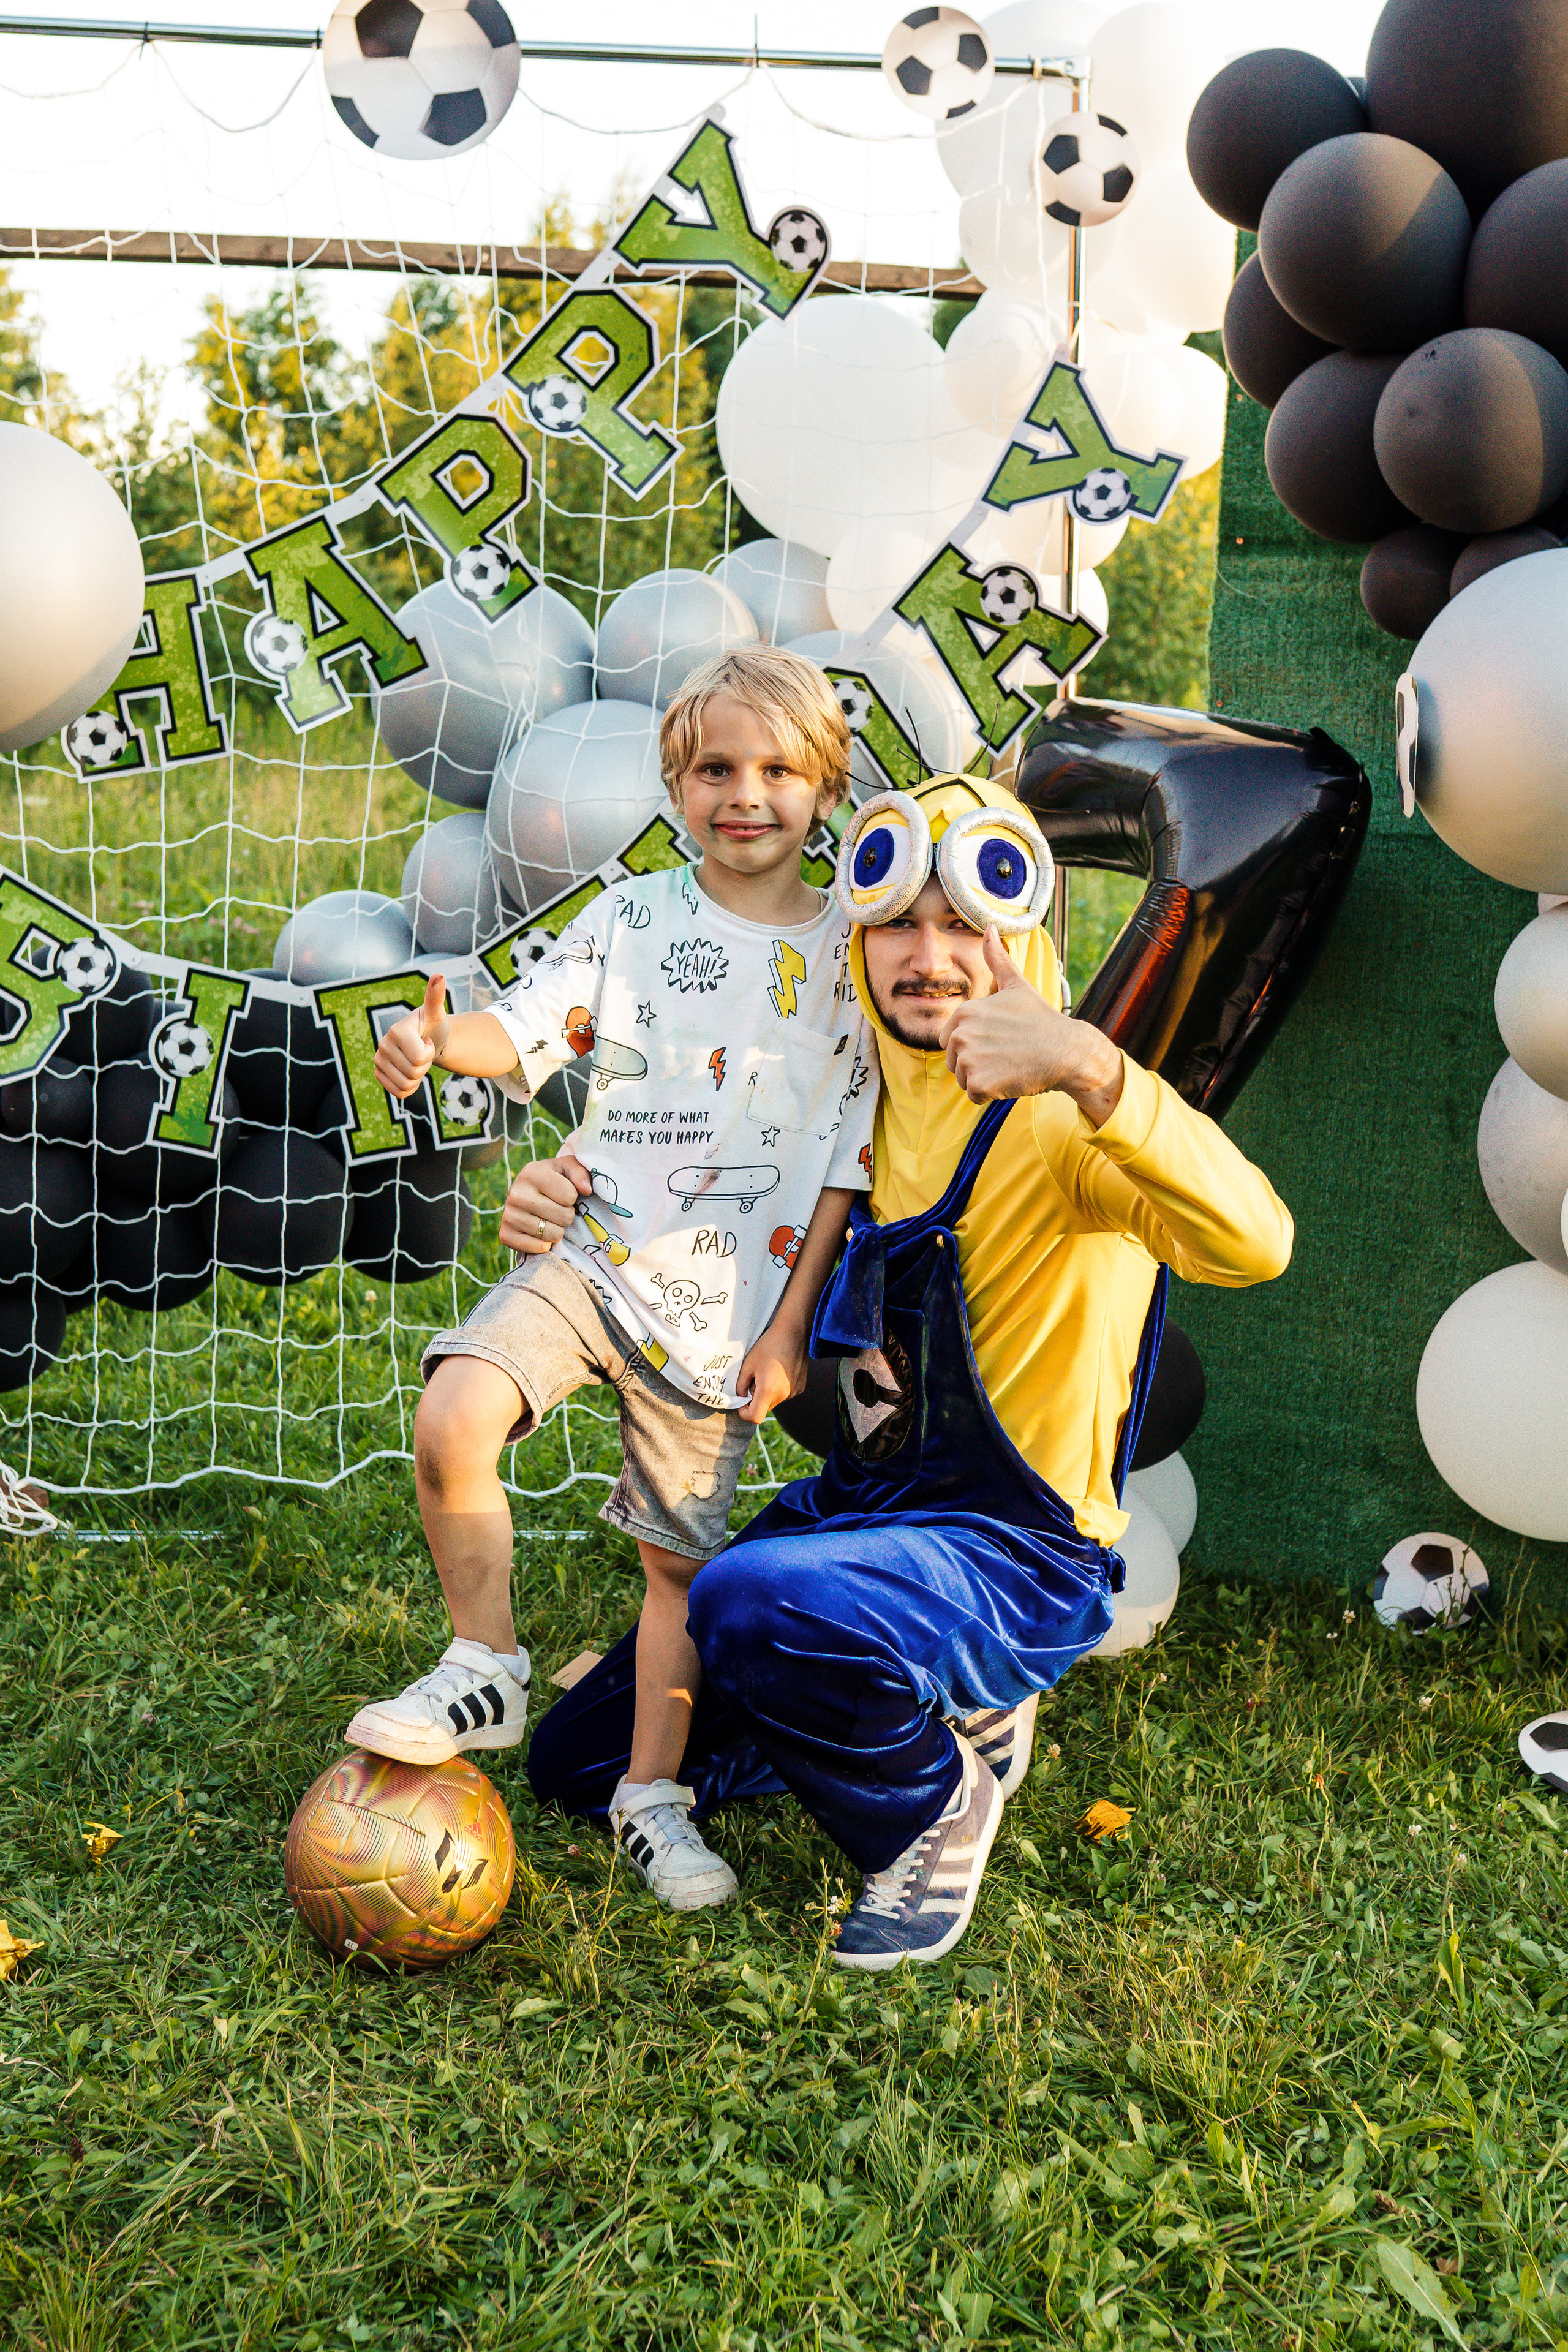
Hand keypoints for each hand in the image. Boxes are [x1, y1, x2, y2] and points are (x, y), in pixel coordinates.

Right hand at [374, 972, 449, 1101]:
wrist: (428, 1041)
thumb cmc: (433, 1026)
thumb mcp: (437, 1013)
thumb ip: (436, 996)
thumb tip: (439, 975)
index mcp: (396, 1030)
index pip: (420, 1057)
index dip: (430, 1052)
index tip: (427, 1041)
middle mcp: (382, 1045)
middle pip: (414, 1072)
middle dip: (425, 1065)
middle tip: (423, 1051)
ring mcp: (378, 1060)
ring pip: (407, 1084)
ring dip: (418, 1077)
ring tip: (417, 1060)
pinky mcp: (379, 1074)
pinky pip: (400, 1093)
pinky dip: (410, 1087)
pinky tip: (410, 1072)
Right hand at [499, 1149, 592, 1255]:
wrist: (523, 1194)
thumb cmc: (552, 1180)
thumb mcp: (567, 1168)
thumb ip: (580, 1172)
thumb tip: (586, 1189)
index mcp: (532, 1173)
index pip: (570, 1196)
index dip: (572, 1198)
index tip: (562, 1194)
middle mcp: (516, 1194)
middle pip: (565, 1216)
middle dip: (567, 1215)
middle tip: (556, 1209)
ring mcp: (509, 1216)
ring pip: (554, 1234)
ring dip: (557, 1230)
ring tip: (548, 1219)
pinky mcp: (506, 1235)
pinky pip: (540, 1248)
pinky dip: (545, 1244)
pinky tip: (538, 1231)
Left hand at [734, 1322, 806, 1426]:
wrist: (793, 1333)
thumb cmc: (768, 1346)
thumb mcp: (747, 1365)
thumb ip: (740, 1385)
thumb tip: (741, 1397)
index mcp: (769, 1391)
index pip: (755, 1417)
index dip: (744, 1413)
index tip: (741, 1402)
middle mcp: (784, 1395)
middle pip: (764, 1408)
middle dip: (755, 1399)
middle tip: (753, 1380)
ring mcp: (794, 1392)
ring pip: (774, 1401)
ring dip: (767, 1393)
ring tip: (767, 1372)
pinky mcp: (800, 1387)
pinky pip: (784, 1394)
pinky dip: (777, 1388)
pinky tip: (778, 1371)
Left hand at [938, 928, 1125, 1123]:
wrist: (1066, 1050)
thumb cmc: (1040, 1019)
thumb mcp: (1016, 985)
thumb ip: (996, 959)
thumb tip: (989, 927)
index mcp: (965, 1012)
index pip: (947, 1041)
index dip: (971, 1045)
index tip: (997, 1040)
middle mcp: (961, 1034)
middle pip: (953, 1062)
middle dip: (976, 1064)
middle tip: (1005, 1055)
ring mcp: (969, 1058)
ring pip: (963, 1080)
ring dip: (984, 1080)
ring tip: (1009, 1065)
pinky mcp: (979, 1082)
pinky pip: (974, 1095)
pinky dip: (991, 1094)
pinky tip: (1010, 1078)